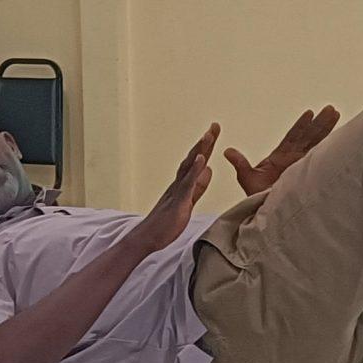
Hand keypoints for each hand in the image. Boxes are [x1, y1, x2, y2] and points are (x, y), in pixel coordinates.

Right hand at [134, 124, 220, 246]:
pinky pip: (187, 184)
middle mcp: (178, 183)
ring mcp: (176, 191)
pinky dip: (194, 170)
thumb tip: (209, 170)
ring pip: (189, 167)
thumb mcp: (188, 202)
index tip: (214, 132)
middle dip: (205, 142)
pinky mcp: (177, 201)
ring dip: (199, 150)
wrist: (147, 237)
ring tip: (209, 135)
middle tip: (215, 125)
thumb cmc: (166, 223)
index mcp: (183, 184)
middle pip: (193, 158)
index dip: (206, 147)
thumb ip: (198, 186)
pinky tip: (202, 159)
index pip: (196, 162)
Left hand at [224, 106, 338, 196]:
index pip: (292, 137)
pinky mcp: (308, 177)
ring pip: (317, 146)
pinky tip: (339, 141)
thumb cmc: (257, 200)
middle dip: (320, 123)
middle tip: (331, 109)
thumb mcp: (248, 179)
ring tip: (337, 117)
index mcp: (280, 158)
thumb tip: (227, 151)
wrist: (267, 217)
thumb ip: (241, 164)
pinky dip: (329, 151)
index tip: (310, 113)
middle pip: (308, 137)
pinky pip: (320, 161)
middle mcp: (293, 160)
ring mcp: (302, 167)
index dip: (301, 125)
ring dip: (327, 131)